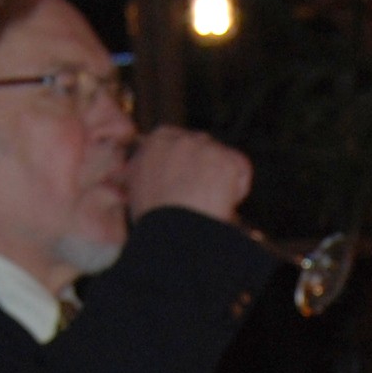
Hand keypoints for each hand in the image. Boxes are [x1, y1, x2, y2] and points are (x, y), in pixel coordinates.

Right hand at [126, 126, 251, 224]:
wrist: (175, 233)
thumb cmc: (155, 220)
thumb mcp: (135, 190)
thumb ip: (139, 173)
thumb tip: (130, 174)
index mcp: (155, 142)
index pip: (174, 140)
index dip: (184, 163)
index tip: (185, 178)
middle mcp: (181, 139)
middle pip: (201, 147)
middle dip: (205, 168)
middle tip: (201, 195)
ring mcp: (206, 148)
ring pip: (222, 158)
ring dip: (221, 179)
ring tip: (209, 205)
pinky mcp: (227, 161)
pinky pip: (240, 170)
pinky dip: (238, 187)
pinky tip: (224, 203)